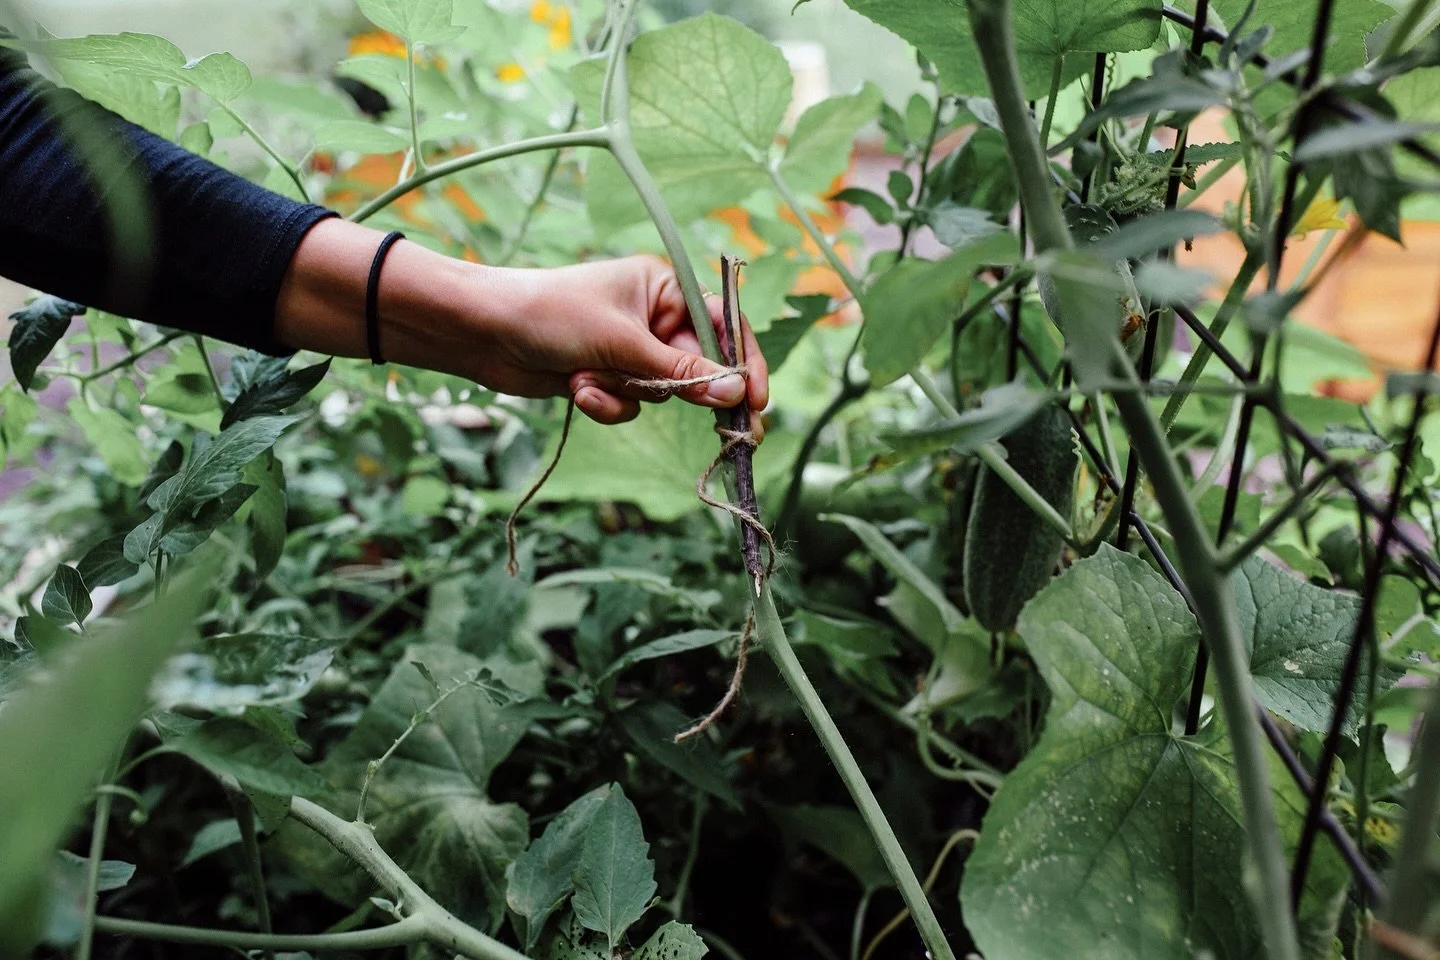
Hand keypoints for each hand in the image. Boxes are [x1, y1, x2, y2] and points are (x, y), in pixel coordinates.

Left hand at [467, 255, 768, 425]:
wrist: (482, 334)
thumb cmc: (550, 315)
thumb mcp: (622, 342)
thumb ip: (680, 372)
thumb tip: (734, 392)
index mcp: (665, 287)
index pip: (723, 324)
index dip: (744, 362)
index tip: (755, 398)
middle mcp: (654, 317)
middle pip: (701, 365)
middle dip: (696, 395)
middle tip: (737, 435)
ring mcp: (631, 350)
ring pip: (663, 392)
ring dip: (630, 395)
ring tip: (593, 383)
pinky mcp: (609, 378)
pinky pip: (632, 405)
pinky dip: (608, 405)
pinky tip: (577, 391)